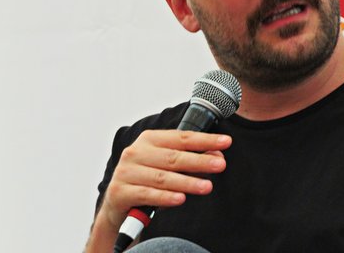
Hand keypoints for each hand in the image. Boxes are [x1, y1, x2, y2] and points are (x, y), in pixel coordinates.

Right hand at [97, 129, 231, 232]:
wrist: (117, 205)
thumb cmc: (147, 181)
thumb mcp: (168, 168)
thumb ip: (191, 161)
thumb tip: (216, 156)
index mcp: (149, 140)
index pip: (181, 138)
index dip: (204, 140)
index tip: (225, 142)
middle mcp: (136, 152)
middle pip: (173, 156)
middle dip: (199, 161)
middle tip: (220, 165)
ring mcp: (126, 171)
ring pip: (162, 177)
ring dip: (187, 182)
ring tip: (206, 186)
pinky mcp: (119, 192)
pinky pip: (147, 194)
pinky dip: (165, 197)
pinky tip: (180, 199)